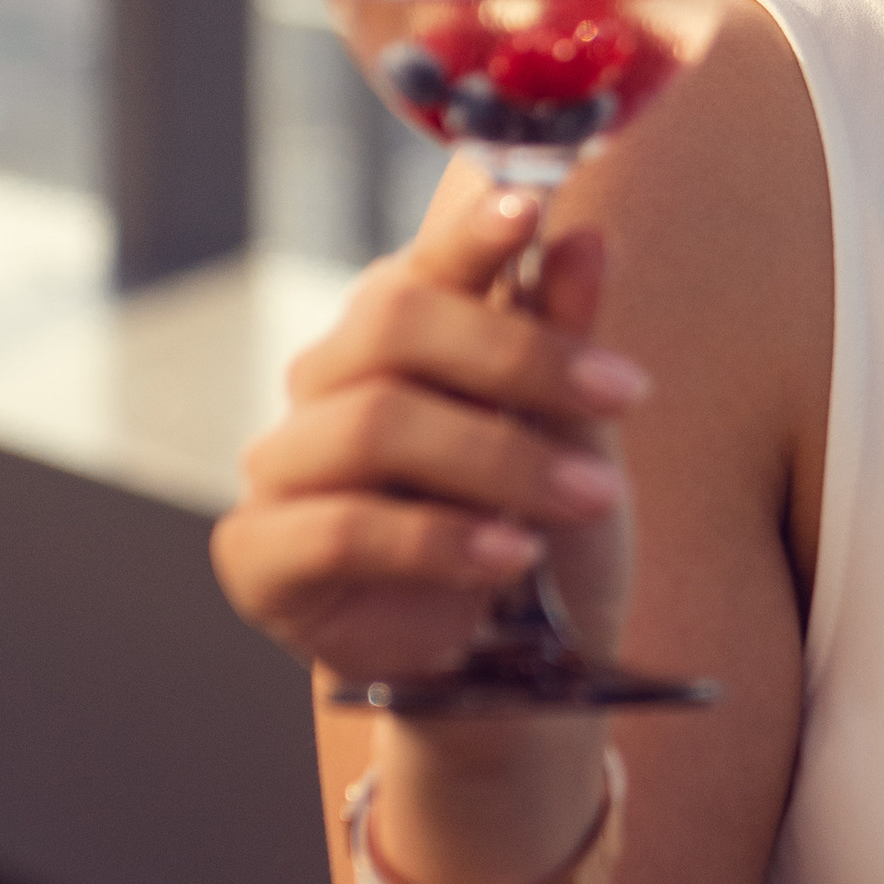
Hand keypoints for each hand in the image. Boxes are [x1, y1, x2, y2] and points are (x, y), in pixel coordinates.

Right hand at [213, 161, 649, 698]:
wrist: (517, 675)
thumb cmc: (543, 534)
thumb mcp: (576, 436)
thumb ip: (566, 342)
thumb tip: (584, 235)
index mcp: (395, 335)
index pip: (422, 262)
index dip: (468, 232)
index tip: (533, 208)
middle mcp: (327, 383)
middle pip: (392, 326)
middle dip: (519, 355)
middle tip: (623, 392)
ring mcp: (283, 466)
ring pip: (374, 424)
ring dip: (501, 458)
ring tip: (590, 497)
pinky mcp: (260, 554)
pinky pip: (340, 528)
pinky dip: (441, 538)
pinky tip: (512, 555)